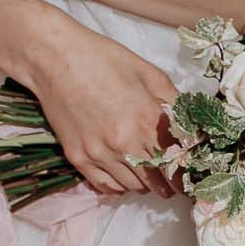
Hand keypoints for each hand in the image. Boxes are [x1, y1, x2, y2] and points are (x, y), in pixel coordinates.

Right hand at [26, 22, 178, 197]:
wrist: (55, 58)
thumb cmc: (102, 58)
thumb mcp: (146, 71)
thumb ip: (172, 98)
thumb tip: (188, 120)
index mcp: (146, 120)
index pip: (175, 162)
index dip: (185, 173)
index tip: (189, 178)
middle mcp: (124, 143)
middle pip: (156, 180)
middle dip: (168, 183)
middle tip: (174, 182)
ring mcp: (99, 154)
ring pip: (132, 186)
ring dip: (145, 184)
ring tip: (149, 176)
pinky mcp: (78, 158)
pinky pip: (105, 186)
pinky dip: (119, 186)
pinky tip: (125, 177)